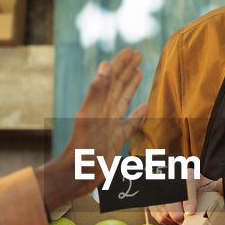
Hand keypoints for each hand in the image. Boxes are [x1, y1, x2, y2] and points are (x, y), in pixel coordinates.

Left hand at [41, 48, 147, 212]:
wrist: (79, 174)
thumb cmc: (83, 147)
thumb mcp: (91, 116)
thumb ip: (98, 91)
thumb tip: (106, 64)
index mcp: (99, 102)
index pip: (112, 77)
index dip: (121, 63)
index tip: (131, 50)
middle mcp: (105, 110)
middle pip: (118, 85)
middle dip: (127, 69)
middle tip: (138, 55)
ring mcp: (111, 124)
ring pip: (124, 100)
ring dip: (131, 86)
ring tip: (140, 73)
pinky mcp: (116, 139)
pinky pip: (130, 123)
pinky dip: (138, 114)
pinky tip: (146, 106)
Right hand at [151, 176, 222, 224]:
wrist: (179, 179)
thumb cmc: (195, 185)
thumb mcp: (208, 184)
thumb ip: (218, 186)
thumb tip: (224, 184)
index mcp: (187, 175)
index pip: (186, 187)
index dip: (188, 201)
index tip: (190, 212)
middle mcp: (171, 180)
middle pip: (171, 202)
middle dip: (178, 215)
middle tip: (186, 220)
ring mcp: (160, 191)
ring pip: (163, 211)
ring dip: (172, 218)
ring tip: (181, 216)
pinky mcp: (153, 200)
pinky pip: (158, 216)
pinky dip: (166, 220)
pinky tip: (173, 216)